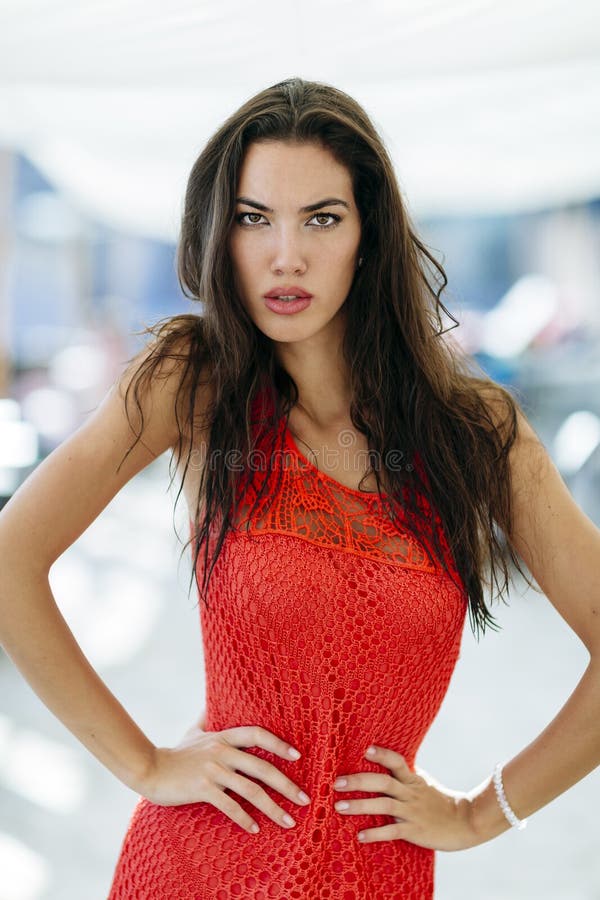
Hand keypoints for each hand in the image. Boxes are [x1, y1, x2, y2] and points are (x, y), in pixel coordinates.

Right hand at [140, 725, 310, 834]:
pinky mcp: (203, 789)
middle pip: (262, 767)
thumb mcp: (194, 732)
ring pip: (251, 790)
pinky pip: (230, 806)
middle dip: (287, 785)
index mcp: (223, 737)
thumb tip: (212, 704)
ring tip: (289, 821)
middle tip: (306, 799)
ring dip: (273, 808)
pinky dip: (245, 819)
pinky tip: (256, 829)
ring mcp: (213, 771)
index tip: (298, 756)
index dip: (279, 744)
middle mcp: (222, 752)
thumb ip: (207, 718)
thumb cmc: (175, 753)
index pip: (257, 735)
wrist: (150, 769)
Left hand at [333, 744, 477, 850]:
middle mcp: (410, 793)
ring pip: (383, 805)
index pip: (396, 762)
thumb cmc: (440, 801)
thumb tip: (383, 761)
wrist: (465, 822)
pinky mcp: (415, 831)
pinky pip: (392, 832)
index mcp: (412, 779)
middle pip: (382, 783)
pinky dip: (375, 833)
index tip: (364, 750)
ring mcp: (412, 812)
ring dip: (359, 806)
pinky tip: (360, 836)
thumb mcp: (423, 782)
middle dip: (358, 782)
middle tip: (337, 783)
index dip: (381, 755)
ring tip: (339, 807)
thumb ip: (404, 775)